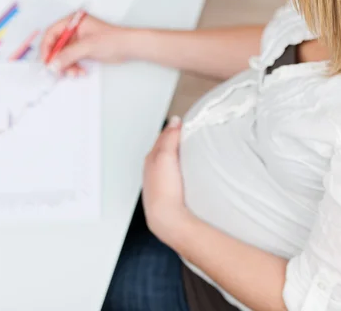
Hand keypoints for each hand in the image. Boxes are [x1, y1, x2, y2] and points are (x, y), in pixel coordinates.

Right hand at [40, 13, 130, 75]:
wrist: (129, 47)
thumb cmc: (113, 39)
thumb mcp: (88, 46)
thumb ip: (69, 55)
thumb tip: (53, 64)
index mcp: (73, 21)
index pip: (52, 33)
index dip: (47, 47)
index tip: (46, 61)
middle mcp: (73, 30)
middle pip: (56, 45)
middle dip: (57, 60)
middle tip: (57, 72)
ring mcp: (78, 41)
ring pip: (63, 55)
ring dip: (67, 66)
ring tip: (74, 73)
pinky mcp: (83, 50)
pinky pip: (72, 60)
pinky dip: (74, 67)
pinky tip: (80, 72)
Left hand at [142, 116, 191, 246]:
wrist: (167, 219)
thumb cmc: (163, 190)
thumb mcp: (165, 156)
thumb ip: (169, 136)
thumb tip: (175, 121)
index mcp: (150, 158)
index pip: (162, 137)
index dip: (173, 129)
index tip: (185, 123)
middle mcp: (152, 170)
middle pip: (165, 150)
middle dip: (175, 141)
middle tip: (189, 134)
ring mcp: (160, 183)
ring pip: (170, 164)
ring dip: (178, 157)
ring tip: (190, 152)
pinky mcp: (169, 194)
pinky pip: (175, 176)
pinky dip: (181, 170)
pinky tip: (189, 174)